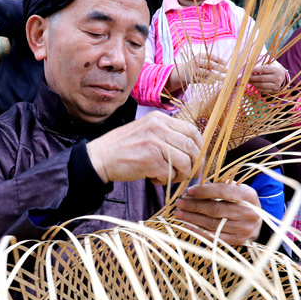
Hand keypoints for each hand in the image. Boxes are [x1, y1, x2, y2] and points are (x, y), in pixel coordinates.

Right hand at [85, 112, 203, 185]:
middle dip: (195, 164)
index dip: (200, 147)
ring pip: (185, 162)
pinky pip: (170, 174)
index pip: (192, 130)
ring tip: (169, 177)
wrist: (100, 157)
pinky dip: (165, 180)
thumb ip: (166, 134)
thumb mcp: (146, 131)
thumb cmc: (123, 147)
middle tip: (191, 174)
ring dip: (181, 174)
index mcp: (159, 119)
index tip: (198, 158)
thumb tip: (191, 149)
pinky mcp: (150, 160)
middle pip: (191, 146)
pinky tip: (154, 179)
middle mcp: (159, 127)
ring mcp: (155, 143)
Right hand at [168, 50, 228, 91]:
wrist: (183, 72)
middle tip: (226, 70)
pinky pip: (204, 80)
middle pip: (209, 65)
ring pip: (207, 73)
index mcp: (200, 56)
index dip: (219, 60)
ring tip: (223, 78)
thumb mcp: (201, 59)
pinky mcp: (194, 78)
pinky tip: (214, 82)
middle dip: (219, 68)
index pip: (211, 57)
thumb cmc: (197, 65)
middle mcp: (197, 62)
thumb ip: (211, 60)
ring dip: (216, 76)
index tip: (226, 63)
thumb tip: (225, 63)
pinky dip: (210, 81)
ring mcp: (195, 70)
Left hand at [174, 182, 261, 245]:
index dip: (205, 191)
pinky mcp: (238, 240)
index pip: (224, 191)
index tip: (189, 191)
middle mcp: (248, 213)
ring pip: (213, 223)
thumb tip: (194, 189)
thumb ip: (220, 186)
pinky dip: (199, 231)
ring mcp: (244, 228)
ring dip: (193, 218)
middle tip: (180, 202)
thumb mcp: (237, 190)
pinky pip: (215, 237)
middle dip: (195, 205)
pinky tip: (187, 225)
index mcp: (249, 196)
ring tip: (179, 213)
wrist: (256, 222)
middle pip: (216, 209)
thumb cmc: (241, 202)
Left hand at [249, 62, 287, 93]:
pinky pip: (263, 90)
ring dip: (253, 83)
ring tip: (248, 81)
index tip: (248, 70)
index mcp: (276, 69)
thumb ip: (261, 63)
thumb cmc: (273, 67)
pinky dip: (257, 87)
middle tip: (246, 77)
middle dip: (252, 78)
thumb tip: (250, 65)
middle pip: (261, 78)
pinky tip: (254, 84)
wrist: (282, 75)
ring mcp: (276, 85)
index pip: (263, 69)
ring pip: (262, 85)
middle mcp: (277, 77)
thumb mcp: (270, 62)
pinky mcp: (274, 90)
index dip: (255, 70)